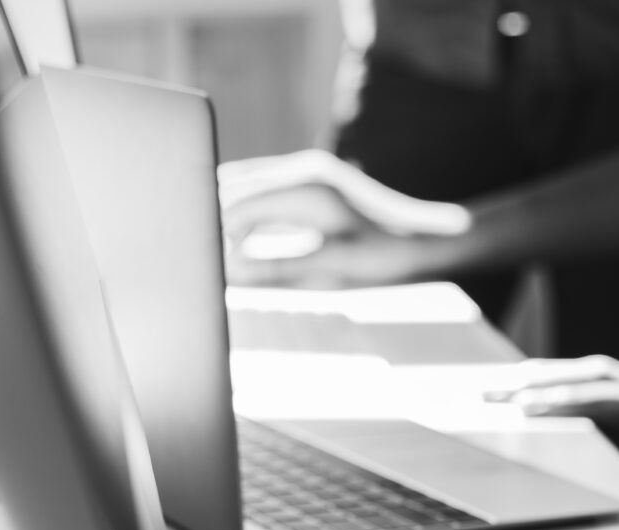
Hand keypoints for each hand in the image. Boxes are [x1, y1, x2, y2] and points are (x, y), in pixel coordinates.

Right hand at [218, 150, 470, 286]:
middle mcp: (304, 169)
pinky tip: (240, 241)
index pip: (237, 205)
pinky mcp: (312, 179)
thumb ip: (273, 269)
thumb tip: (227, 271)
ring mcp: (308, 170)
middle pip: (235, 185)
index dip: (212, 235)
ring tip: (212, 252)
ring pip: (247, 183)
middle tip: (196, 256)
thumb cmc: (380, 259)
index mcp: (306, 190)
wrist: (422, 242)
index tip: (198, 264)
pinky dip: (247, 211)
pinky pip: (264, 188)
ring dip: (227, 214)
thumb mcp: (326, 271)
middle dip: (211, 218)